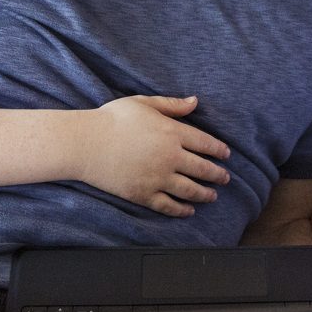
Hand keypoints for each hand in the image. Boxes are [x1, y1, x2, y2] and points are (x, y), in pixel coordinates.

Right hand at [81, 96, 231, 216]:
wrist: (85, 144)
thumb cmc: (112, 119)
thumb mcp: (144, 103)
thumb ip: (171, 105)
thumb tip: (195, 101)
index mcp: (172, 132)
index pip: (205, 143)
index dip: (218, 150)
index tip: (226, 155)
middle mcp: (170, 157)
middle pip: (202, 169)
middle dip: (217, 174)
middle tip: (225, 178)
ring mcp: (158, 178)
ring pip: (190, 190)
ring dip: (205, 194)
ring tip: (212, 196)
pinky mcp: (143, 194)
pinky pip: (168, 205)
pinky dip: (181, 209)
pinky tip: (188, 210)